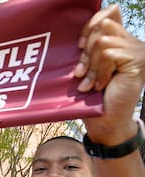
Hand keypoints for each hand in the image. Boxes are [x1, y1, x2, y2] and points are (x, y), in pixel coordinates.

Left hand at [74, 5, 144, 140]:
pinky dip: (99, 72)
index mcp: (120, 40)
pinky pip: (109, 54)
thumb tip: (85, 29)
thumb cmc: (93, 97)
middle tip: (81, 74)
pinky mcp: (137, 60)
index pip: (108, 13)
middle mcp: (132, 42)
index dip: (89, 26)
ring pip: (103, 42)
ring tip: (90, 83)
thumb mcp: (88, 67)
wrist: (105, 121)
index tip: (79, 47)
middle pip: (102, 27)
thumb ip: (89, 47)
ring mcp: (137, 50)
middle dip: (86, 53)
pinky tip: (100, 86)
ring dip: (91, 66)